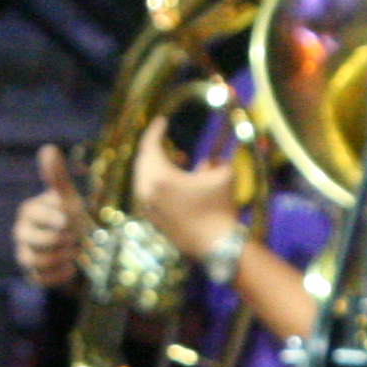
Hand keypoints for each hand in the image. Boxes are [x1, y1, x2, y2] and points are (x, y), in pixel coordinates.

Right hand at [15, 146, 89, 290]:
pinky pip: (42, 278)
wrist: (79, 248)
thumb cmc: (71, 217)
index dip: (60, 218)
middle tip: (75, 236)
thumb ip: (57, 176)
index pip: (40, 215)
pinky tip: (71, 266)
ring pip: (40, 260)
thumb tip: (48, 148)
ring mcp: (25, 255)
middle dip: (65, 239)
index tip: (71, 219)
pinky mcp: (33, 275)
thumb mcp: (67, 196)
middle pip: (42, 240)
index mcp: (28, 211)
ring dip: (64, 256)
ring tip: (74, 250)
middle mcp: (21, 233)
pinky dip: (61, 273)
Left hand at [130, 114, 242, 264]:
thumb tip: (208, 161)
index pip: (150, 146)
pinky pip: (147, 193)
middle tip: (163, 137)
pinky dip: (155, 182)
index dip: (155, 130)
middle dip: (152, 147)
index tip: (161, 120)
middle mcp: (148, 191)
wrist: (216, 245)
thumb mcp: (224, 176)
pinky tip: (172, 182)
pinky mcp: (151, 219)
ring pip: (142, 178)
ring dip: (154, 165)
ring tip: (174, 160)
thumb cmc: (221, 208)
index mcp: (161, 177)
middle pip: (142, 160)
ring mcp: (147, 206)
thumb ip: (215, 162)